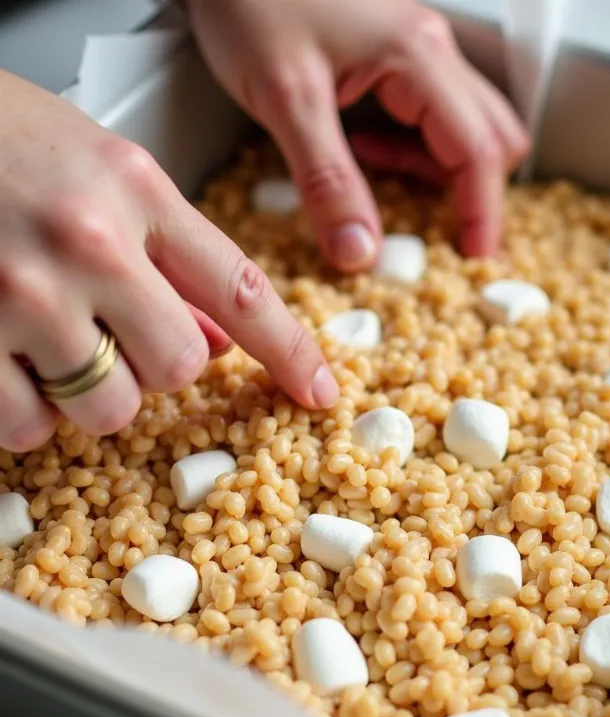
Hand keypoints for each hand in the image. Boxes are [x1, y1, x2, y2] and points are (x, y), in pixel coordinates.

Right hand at [0, 70, 338, 451]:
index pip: (244, 290)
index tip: (317, 388)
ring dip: (93, 395)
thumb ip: (168, 257)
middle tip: (118, 335)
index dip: (290, 351)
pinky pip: (27, 424)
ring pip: (108, 407)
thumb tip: (217, 340)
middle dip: (157, 367)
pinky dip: (28, 414)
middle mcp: (89, 243)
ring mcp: (23, 293)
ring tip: (56, 347)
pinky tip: (13, 365)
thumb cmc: (2, 138)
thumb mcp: (104, 171)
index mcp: (138, 191)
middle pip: (179, 366)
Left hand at [187, 0, 528, 269]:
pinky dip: (411, 149)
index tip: (474, 258)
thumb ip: (327, 180)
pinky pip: (430, 116)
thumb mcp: (287, 99)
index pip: (478, 149)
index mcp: (418, 57)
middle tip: (435, 235)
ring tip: (380, 184)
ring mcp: (417, 52)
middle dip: (471, 191)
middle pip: (489, 136)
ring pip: (464, 128)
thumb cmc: (252, 2)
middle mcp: (431, 51)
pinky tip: (365, 152)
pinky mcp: (395, 58)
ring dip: (436, 171)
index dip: (484, 211)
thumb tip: (360, 252)